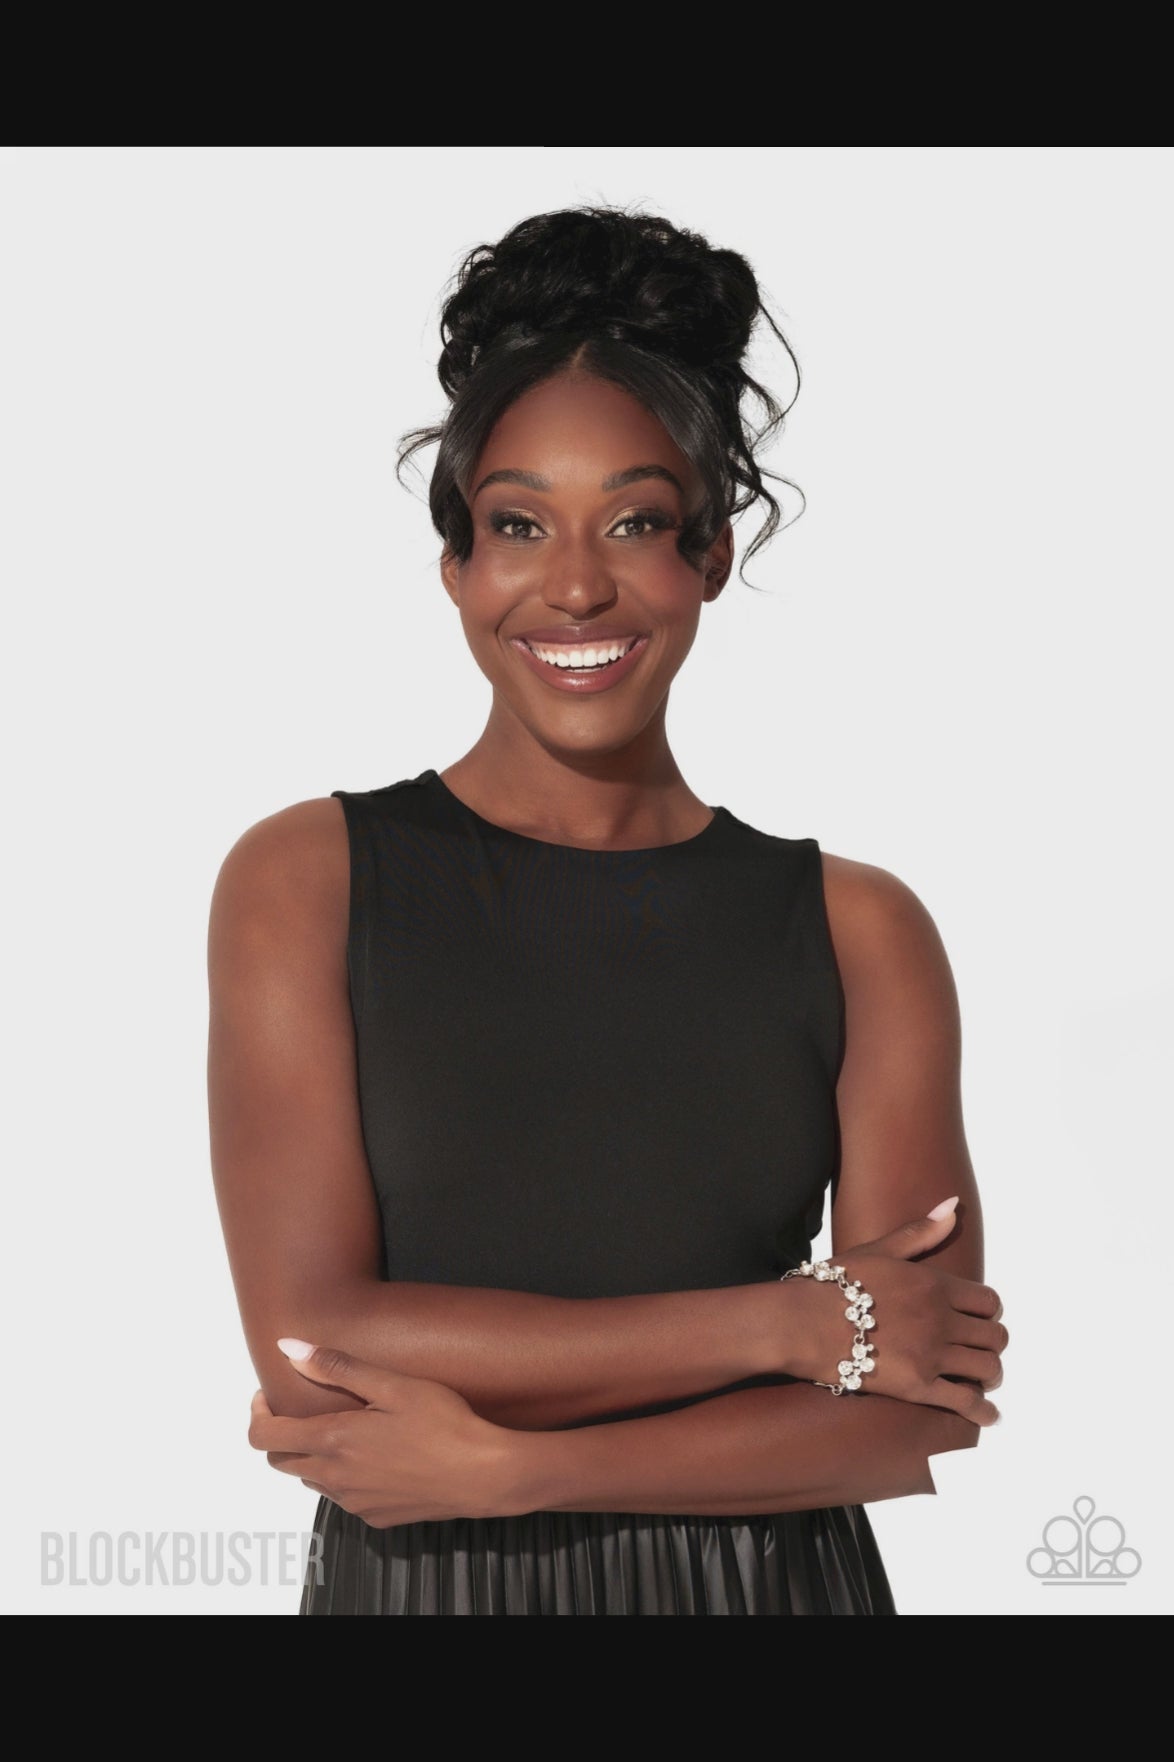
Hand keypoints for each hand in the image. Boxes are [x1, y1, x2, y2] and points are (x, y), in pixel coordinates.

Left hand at [248, 1340, 513, 1528]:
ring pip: (312, 1479)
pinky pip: (343, 1496)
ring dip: (314, 1455)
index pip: (265, 1438)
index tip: (267, 1396)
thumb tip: (288, 1348)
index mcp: (334, 1441)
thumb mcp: (392, 1384)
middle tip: (306, 1408)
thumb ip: (336, 1367)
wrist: (484, 1474)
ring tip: (347, 1428)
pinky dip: (344, 1475)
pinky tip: (376, 1455)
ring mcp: (354, 1502)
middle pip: (281, 1461)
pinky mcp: (375, 1517)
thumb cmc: (443, 1423)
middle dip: (282, 1434)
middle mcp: (336, 1478)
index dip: (258, 1415)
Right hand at [781, 1201, 1007, 1425]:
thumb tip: (952, 1204)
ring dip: (989, 1374)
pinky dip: (983, 1411)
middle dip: (992, 1344)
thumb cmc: (834, 1284)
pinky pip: (967, 1402)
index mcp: (935, 1284)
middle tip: (980, 1350)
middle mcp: (941, 1318)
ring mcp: (932, 1354)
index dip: (989, 1313)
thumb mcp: (879, 1249)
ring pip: (987, 1367)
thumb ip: (921, 1232)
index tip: (980, 1320)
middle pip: (995, 1336)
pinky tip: (985, 1415)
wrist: (803, 1322)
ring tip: (981, 1379)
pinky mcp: (919, 1387)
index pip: (989, 1301)